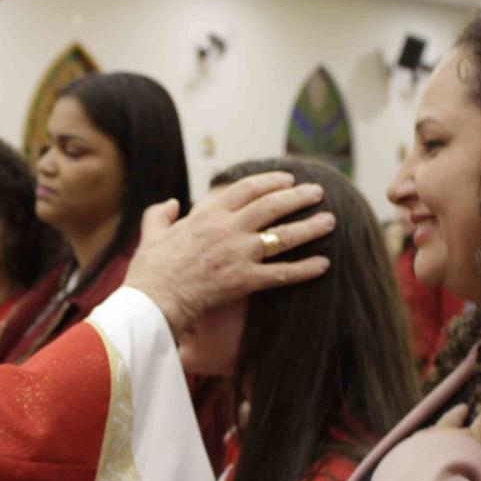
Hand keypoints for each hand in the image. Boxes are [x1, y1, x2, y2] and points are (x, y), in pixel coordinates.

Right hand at [124, 172, 334, 335]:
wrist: (153, 301)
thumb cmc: (150, 270)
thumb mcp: (152, 235)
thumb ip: (160, 214)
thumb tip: (171, 203)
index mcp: (207, 215)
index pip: (246, 189)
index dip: (271, 181)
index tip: (288, 179)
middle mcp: (227, 229)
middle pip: (272, 205)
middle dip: (299, 197)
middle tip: (318, 192)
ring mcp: (238, 254)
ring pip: (282, 235)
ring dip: (309, 226)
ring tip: (330, 220)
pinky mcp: (244, 280)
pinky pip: (282, 273)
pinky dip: (305, 269)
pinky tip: (324, 264)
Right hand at [360, 402, 480, 480]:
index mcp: (408, 452)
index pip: (414, 445)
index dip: (420, 444)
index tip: (422, 441)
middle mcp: (426, 439)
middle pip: (433, 430)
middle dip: (438, 426)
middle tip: (442, 421)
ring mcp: (450, 437)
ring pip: (455, 422)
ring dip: (459, 416)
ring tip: (464, 409)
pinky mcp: (475, 440)